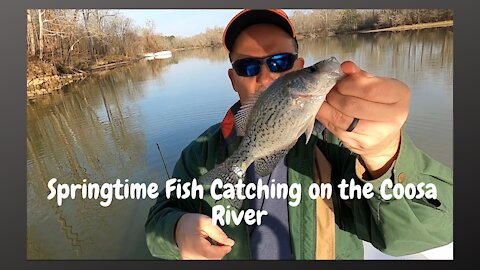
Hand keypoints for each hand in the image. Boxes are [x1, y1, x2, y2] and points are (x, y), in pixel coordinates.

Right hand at [175, 213, 234, 259]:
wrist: (178, 225)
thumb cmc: (191, 222)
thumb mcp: (207, 222)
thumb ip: (219, 233)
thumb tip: (229, 242)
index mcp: (196, 245)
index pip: (215, 254)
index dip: (224, 250)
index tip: (228, 244)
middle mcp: (191, 254)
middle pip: (212, 259)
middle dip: (220, 251)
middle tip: (221, 242)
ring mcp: (189, 258)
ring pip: (208, 261)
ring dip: (214, 254)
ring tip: (212, 243)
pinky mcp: (188, 260)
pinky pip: (203, 260)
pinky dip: (208, 255)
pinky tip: (207, 248)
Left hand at [316, 61, 410, 177]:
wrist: (383, 137)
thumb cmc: (379, 104)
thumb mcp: (376, 85)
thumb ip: (360, 75)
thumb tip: (346, 67)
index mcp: (399, 95)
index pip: (369, 88)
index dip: (348, 84)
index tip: (340, 81)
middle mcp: (393, 117)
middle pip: (353, 105)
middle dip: (335, 95)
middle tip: (330, 90)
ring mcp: (377, 134)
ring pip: (342, 119)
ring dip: (328, 106)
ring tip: (327, 99)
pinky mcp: (360, 144)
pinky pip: (336, 129)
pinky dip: (326, 117)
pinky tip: (326, 110)